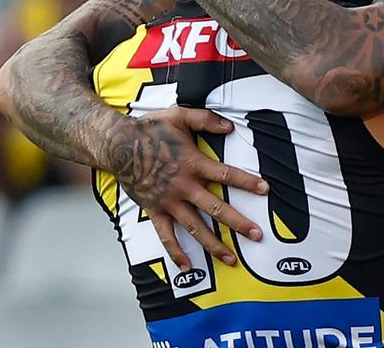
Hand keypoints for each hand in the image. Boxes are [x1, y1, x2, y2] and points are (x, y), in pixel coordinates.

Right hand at [110, 106, 268, 270]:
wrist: (117, 144)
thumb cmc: (150, 129)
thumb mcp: (180, 115)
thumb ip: (206, 120)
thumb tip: (230, 127)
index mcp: (193, 164)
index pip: (227, 175)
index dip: (247, 182)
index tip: (265, 189)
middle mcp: (184, 186)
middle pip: (216, 209)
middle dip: (239, 223)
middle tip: (257, 235)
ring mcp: (169, 202)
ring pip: (195, 228)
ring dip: (214, 245)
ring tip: (231, 259)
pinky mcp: (155, 211)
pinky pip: (166, 236)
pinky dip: (176, 252)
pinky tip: (187, 267)